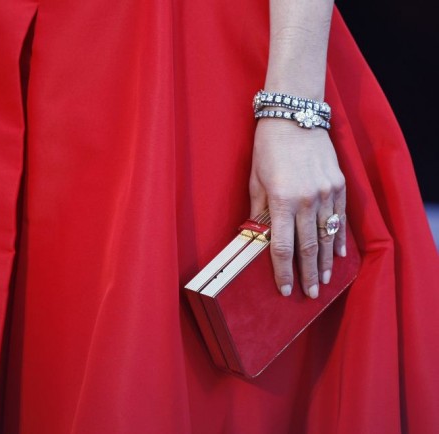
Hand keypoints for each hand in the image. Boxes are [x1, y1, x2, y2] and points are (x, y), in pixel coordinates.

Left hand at [249, 119, 346, 298]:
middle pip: (309, 248)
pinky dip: (339, 238)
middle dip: (308, 275)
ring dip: (325, 262)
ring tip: (324, 281)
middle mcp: (307, 201)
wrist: (294, 119)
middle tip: (310, 294)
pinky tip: (338, 255)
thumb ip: (260, 211)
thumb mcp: (255, 181)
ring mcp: (326, 193)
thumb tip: (260, 238)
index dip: (284, 272)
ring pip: (327, 237)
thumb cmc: (267, 150)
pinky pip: (341, 218)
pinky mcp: (339, 185)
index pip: (283, 247)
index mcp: (282, 202)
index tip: (285, 290)